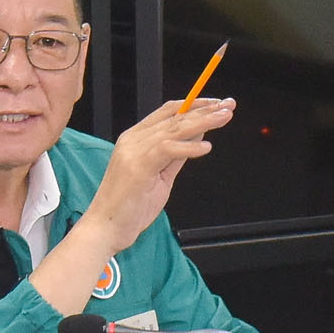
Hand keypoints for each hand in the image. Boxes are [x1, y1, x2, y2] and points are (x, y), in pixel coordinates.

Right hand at [79, 98, 234, 256]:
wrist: (106, 228)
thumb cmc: (129, 207)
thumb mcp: (160, 177)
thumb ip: (176, 155)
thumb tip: (198, 136)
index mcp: (135, 139)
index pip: (168, 112)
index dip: (194, 104)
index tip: (217, 104)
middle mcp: (133, 140)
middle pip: (174, 117)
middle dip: (204, 109)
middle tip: (228, 105)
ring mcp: (134, 151)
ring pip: (174, 129)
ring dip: (203, 121)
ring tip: (223, 117)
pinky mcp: (138, 167)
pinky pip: (168, 149)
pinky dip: (189, 147)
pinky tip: (205, 147)